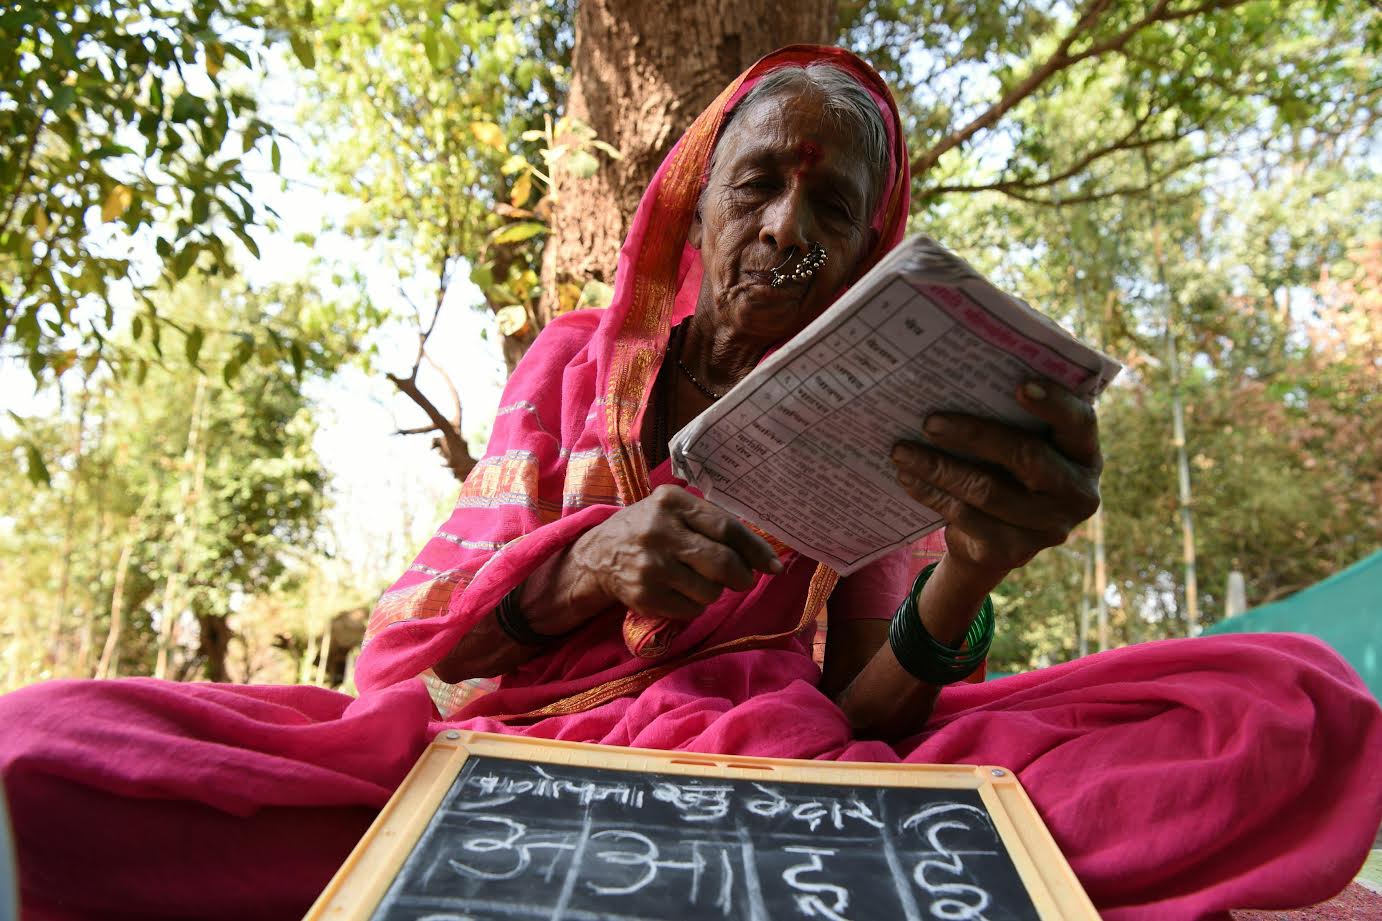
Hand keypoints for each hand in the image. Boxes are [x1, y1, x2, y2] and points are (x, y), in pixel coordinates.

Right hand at [567, 484, 782, 620]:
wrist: (598, 555)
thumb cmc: (649, 528)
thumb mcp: (673, 510)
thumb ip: (711, 522)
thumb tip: (760, 553)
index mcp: (672, 502)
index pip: (726, 528)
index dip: (755, 549)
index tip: (773, 566)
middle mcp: (660, 531)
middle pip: (723, 563)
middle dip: (741, 577)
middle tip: (741, 580)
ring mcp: (651, 565)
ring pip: (710, 591)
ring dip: (713, 591)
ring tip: (697, 580)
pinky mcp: (645, 595)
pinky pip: (691, 609)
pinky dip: (694, 605)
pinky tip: (679, 591)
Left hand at [890, 380, 1101, 584]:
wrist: (1000, 537)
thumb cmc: (1011, 469)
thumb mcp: (1025, 442)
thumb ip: (1014, 413)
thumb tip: (968, 370)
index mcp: (1085, 455)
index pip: (1079, 422)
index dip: (1054, 403)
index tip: (1019, 385)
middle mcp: (1077, 494)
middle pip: (1026, 457)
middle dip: (974, 435)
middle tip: (929, 421)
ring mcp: (1047, 528)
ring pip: (987, 491)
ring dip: (938, 467)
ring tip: (902, 450)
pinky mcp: (1012, 551)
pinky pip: (965, 517)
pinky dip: (931, 493)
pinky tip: (908, 477)